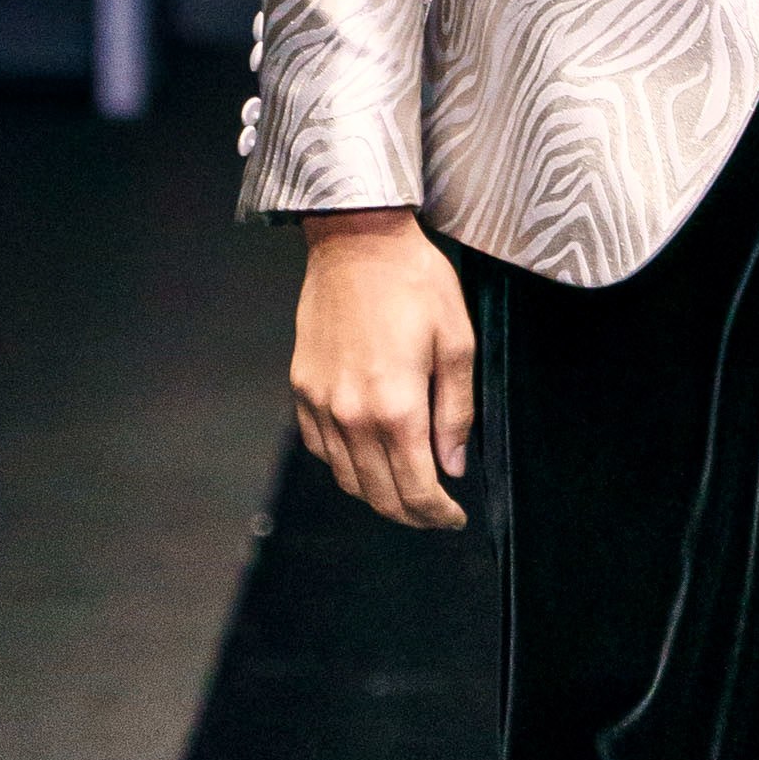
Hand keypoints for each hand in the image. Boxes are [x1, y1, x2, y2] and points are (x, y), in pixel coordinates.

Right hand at [290, 208, 475, 530]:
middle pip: (379, 494)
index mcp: (396, 406)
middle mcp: (352, 414)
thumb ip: (456, 412)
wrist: (356, 241)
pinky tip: (366, 458)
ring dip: (377, 495)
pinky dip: (344, 466)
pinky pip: (320, 449)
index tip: (454, 518)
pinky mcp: (302, 389)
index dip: (438, 514)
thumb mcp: (457, 342)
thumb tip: (453, 464)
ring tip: (404, 491)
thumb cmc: (413, 282)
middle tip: (434, 515)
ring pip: (347, 479)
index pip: (416, 489)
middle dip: (411, 515)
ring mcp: (320, 404)